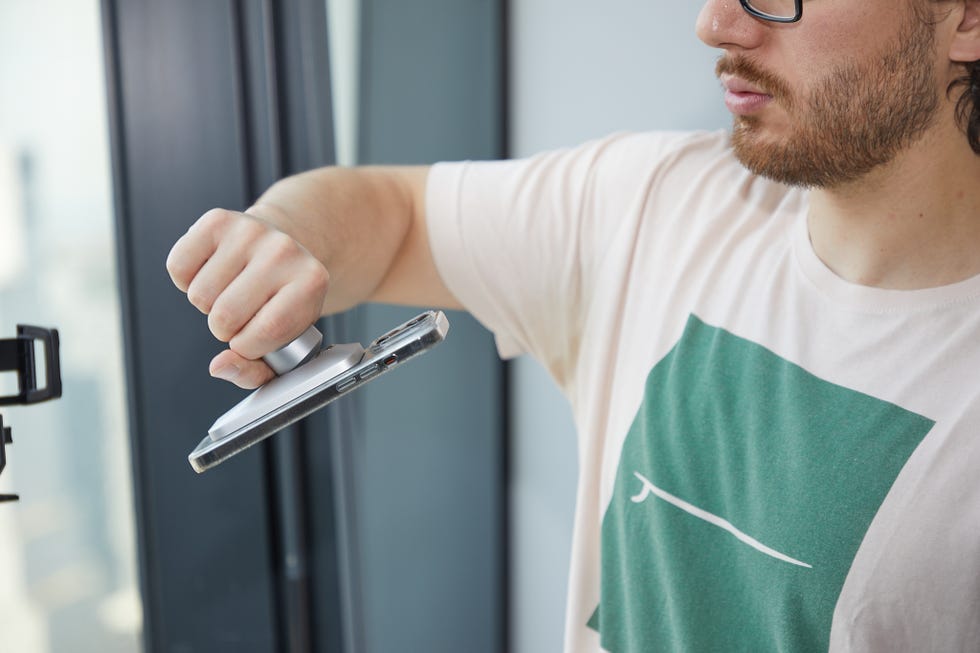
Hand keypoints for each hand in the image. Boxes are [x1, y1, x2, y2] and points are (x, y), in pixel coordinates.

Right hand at [166, 208, 329, 388]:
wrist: (284, 248)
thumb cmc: (282, 302)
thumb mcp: (285, 342)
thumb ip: (255, 369)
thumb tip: (220, 366)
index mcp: (311, 282)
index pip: (264, 333)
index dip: (249, 346)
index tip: (256, 337)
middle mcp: (284, 251)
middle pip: (224, 317)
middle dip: (226, 328)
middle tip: (243, 313)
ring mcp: (250, 231)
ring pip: (199, 296)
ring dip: (208, 304)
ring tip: (231, 291)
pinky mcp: (217, 220)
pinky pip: (178, 268)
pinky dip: (188, 280)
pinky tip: (213, 273)